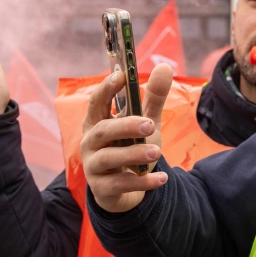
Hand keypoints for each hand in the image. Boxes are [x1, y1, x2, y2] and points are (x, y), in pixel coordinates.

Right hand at [82, 63, 172, 213]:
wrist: (125, 190)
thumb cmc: (131, 148)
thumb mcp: (145, 123)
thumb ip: (154, 98)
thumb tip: (164, 66)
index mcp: (97, 121)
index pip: (96, 102)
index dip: (106, 89)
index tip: (120, 76)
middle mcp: (91, 142)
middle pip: (102, 131)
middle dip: (125, 126)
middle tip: (149, 125)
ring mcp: (94, 166)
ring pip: (108, 158)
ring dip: (133, 154)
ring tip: (156, 152)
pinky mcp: (102, 188)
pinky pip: (120, 184)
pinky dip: (142, 181)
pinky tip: (162, 178)